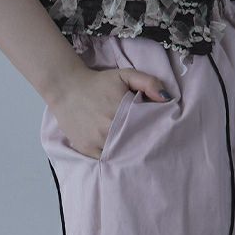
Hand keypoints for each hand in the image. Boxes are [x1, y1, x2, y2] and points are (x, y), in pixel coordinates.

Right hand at [48, 65, 173, 158]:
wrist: (67, 88)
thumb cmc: (99, 82)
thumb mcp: (125, 74)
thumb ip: (148, 83)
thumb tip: (167, 99)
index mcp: (122, 110)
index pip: (147, 127)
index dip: (155, 130)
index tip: (161, 132)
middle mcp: (109, 128)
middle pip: (135, 142)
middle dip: (144, 143)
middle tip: (152, 143)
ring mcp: (97, 141)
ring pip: (121, 154)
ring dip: (130, 153)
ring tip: (138, 151)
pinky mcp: (87, 149)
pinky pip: (106, 159)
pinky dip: (114, 158)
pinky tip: (121, 153)